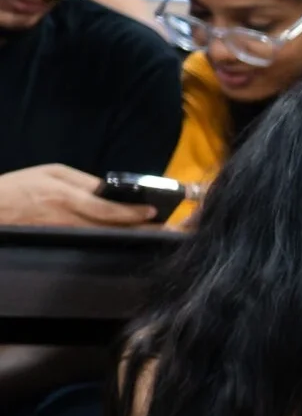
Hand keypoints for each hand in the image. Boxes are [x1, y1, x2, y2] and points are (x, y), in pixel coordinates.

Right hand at [0, 165, 158, 227]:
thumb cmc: (20, 186)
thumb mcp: (51, 173)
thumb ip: (83, 181)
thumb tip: (109, 189)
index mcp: (66, 197)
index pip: (107, 209)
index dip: (132, 212)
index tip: (153, 212)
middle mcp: (69, 219)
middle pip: (113, 228)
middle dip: (141, 229)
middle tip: (167, 229)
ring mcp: (67, 233)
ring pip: (107, 238)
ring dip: (132, 236)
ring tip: (156, 233)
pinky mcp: (63, 242)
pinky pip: (94, 242)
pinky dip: (114, 240)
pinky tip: (129, 238)